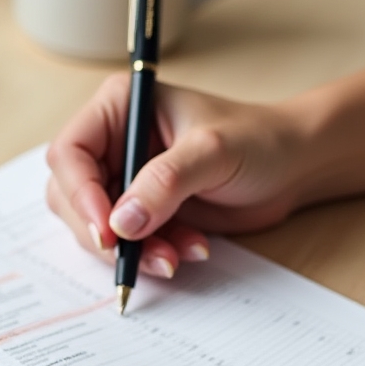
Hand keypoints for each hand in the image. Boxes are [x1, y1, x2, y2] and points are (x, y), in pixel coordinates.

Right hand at [46, 74, 309, 275]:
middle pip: (71, 197)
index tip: (107, 230)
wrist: (294, 167)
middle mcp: (113, 143)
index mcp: (119, 108)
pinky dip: (151, 255)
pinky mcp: (141, 211)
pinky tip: (190, 249)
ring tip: (174, 257)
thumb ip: (165, 183)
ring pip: (95, 226)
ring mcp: (124, 179)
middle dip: (104, 232)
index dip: (79, 194)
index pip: (70, 153)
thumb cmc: (259, 139)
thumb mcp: (212, 152)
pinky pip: (125, 243)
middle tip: (135, 255)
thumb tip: (121, 223)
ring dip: (130, 250)